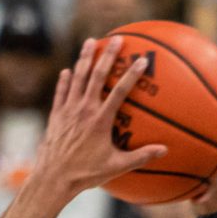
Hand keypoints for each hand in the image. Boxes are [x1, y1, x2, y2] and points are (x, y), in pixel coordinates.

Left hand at [32, 38, 167, 201]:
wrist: (52, 179)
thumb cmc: (85, 174)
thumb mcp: (116, 167)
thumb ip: (140, 157)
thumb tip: (164, 150)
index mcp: (100, 120)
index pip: (119, 91)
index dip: (131, 74)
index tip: (142, 60)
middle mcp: (83, 110)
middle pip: (96, 75)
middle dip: (107, 55)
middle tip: (117, 38)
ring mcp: (68, 111)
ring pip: (77, 78)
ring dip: (84, 58)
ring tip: (91, 41)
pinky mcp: (55, 116)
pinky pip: (61, 93)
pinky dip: (65, 81)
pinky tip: (67, 71)